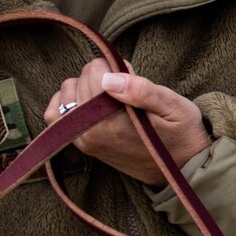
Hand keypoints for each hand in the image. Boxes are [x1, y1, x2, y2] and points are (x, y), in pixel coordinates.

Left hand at [47, 59, 212, 186]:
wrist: (181, 168)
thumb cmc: (181, 133)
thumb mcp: (174, 106)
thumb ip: (142, 91)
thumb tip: (109, 77)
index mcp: (112, 122)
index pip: (94, 72)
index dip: (115, 66)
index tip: (133, 76)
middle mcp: (91, 132)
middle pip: (79, 80)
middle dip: (101, 76)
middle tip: (126, 87)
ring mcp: (82, 140)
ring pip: (65, 94)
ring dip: (84, 87)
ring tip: (109, 96)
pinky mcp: (80, 144)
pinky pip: (54, 115)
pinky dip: (66, 102)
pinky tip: (89, 102)